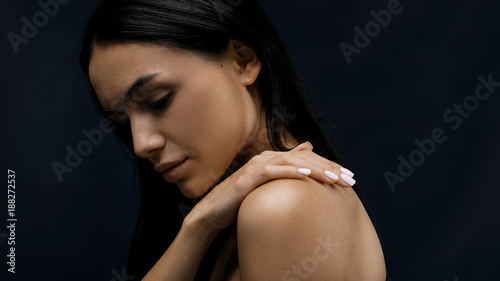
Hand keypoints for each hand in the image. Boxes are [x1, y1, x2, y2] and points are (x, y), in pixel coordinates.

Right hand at [186, 141, 355, 233]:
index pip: (308, 159)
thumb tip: (306, 151)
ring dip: (316, 169)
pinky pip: (273, 171)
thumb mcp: (267, 186)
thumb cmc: (241, 201)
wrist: (213, 212)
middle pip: (305, 159)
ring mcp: (257, 166)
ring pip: (292, 162)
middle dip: (330, 168)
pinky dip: (290, 171)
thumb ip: (286, 170)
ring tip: (334, 179)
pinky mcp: (248, 178)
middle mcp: (267, 158)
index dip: (330, 166)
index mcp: (274, 159)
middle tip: (350, 179)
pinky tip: (306, 175)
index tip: (350, 178)